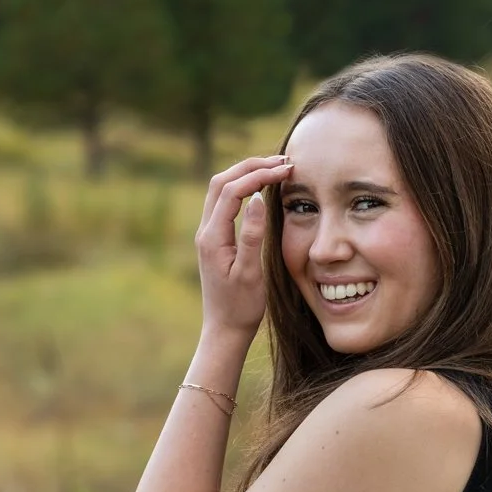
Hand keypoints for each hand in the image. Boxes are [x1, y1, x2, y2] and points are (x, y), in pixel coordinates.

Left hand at [195, 154, 292, 335]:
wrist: (225, 330)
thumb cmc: (241, 307)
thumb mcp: (250, 273)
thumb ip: (252, 236)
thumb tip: (256, 199)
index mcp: (213, 237)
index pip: (233, 191)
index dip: (259, 175)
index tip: (286, 171)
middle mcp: (206, 231)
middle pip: (222, 182)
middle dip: (251, 166)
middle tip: (283, 161)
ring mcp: (208, 234)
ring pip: (221, 189)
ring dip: (246, 174)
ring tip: (275, 168)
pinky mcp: (215, 239)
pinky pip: (225, 202)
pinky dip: (243, 187)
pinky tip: (262, 188)